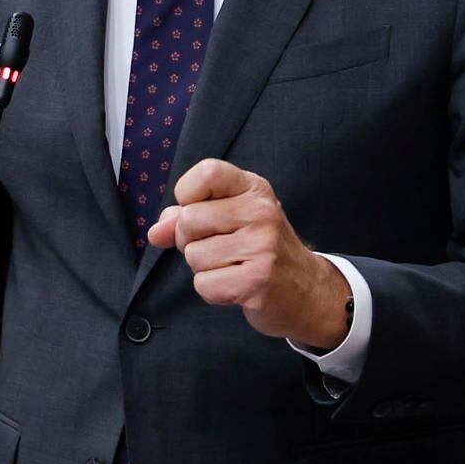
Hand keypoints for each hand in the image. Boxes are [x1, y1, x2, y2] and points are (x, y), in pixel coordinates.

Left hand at [146, 158, 351, 347]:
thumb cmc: (260, 249)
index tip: (197, 208)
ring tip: (232, 267)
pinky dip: (212, 291)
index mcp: (254, 189)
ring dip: (204, 268)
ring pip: (193, 256)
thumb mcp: (230, 219)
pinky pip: (204, 285)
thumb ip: (188, 216)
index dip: (187, 194)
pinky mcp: (258, 282)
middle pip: (188, 220)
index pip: (207, 172)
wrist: (308, 291)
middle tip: (218, 248)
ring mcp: (262, 247)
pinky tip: (236, 286)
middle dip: (189, 241)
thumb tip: (156, 232)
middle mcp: (261, 212)